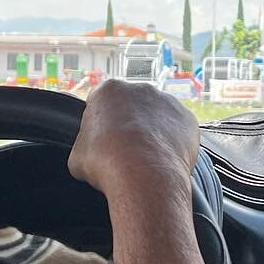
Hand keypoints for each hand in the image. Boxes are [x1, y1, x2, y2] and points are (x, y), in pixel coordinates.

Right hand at [68, 79, 199, 200]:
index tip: (103, 141)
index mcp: (109, 90)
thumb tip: (88, 152)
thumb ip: (85, 144)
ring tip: (147, 159)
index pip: (101, 103)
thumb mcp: (77, 156)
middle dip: (129, 124)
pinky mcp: (187, 118)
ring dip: (152, 132)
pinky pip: (178, 130)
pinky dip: (173, 142)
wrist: (144, 174)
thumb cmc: (106, 162)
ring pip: (157, 117)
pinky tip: (164, 160)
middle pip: (132, 106)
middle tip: (125, 151)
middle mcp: (140, 89)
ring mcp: (167, 101)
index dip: (100, 124)